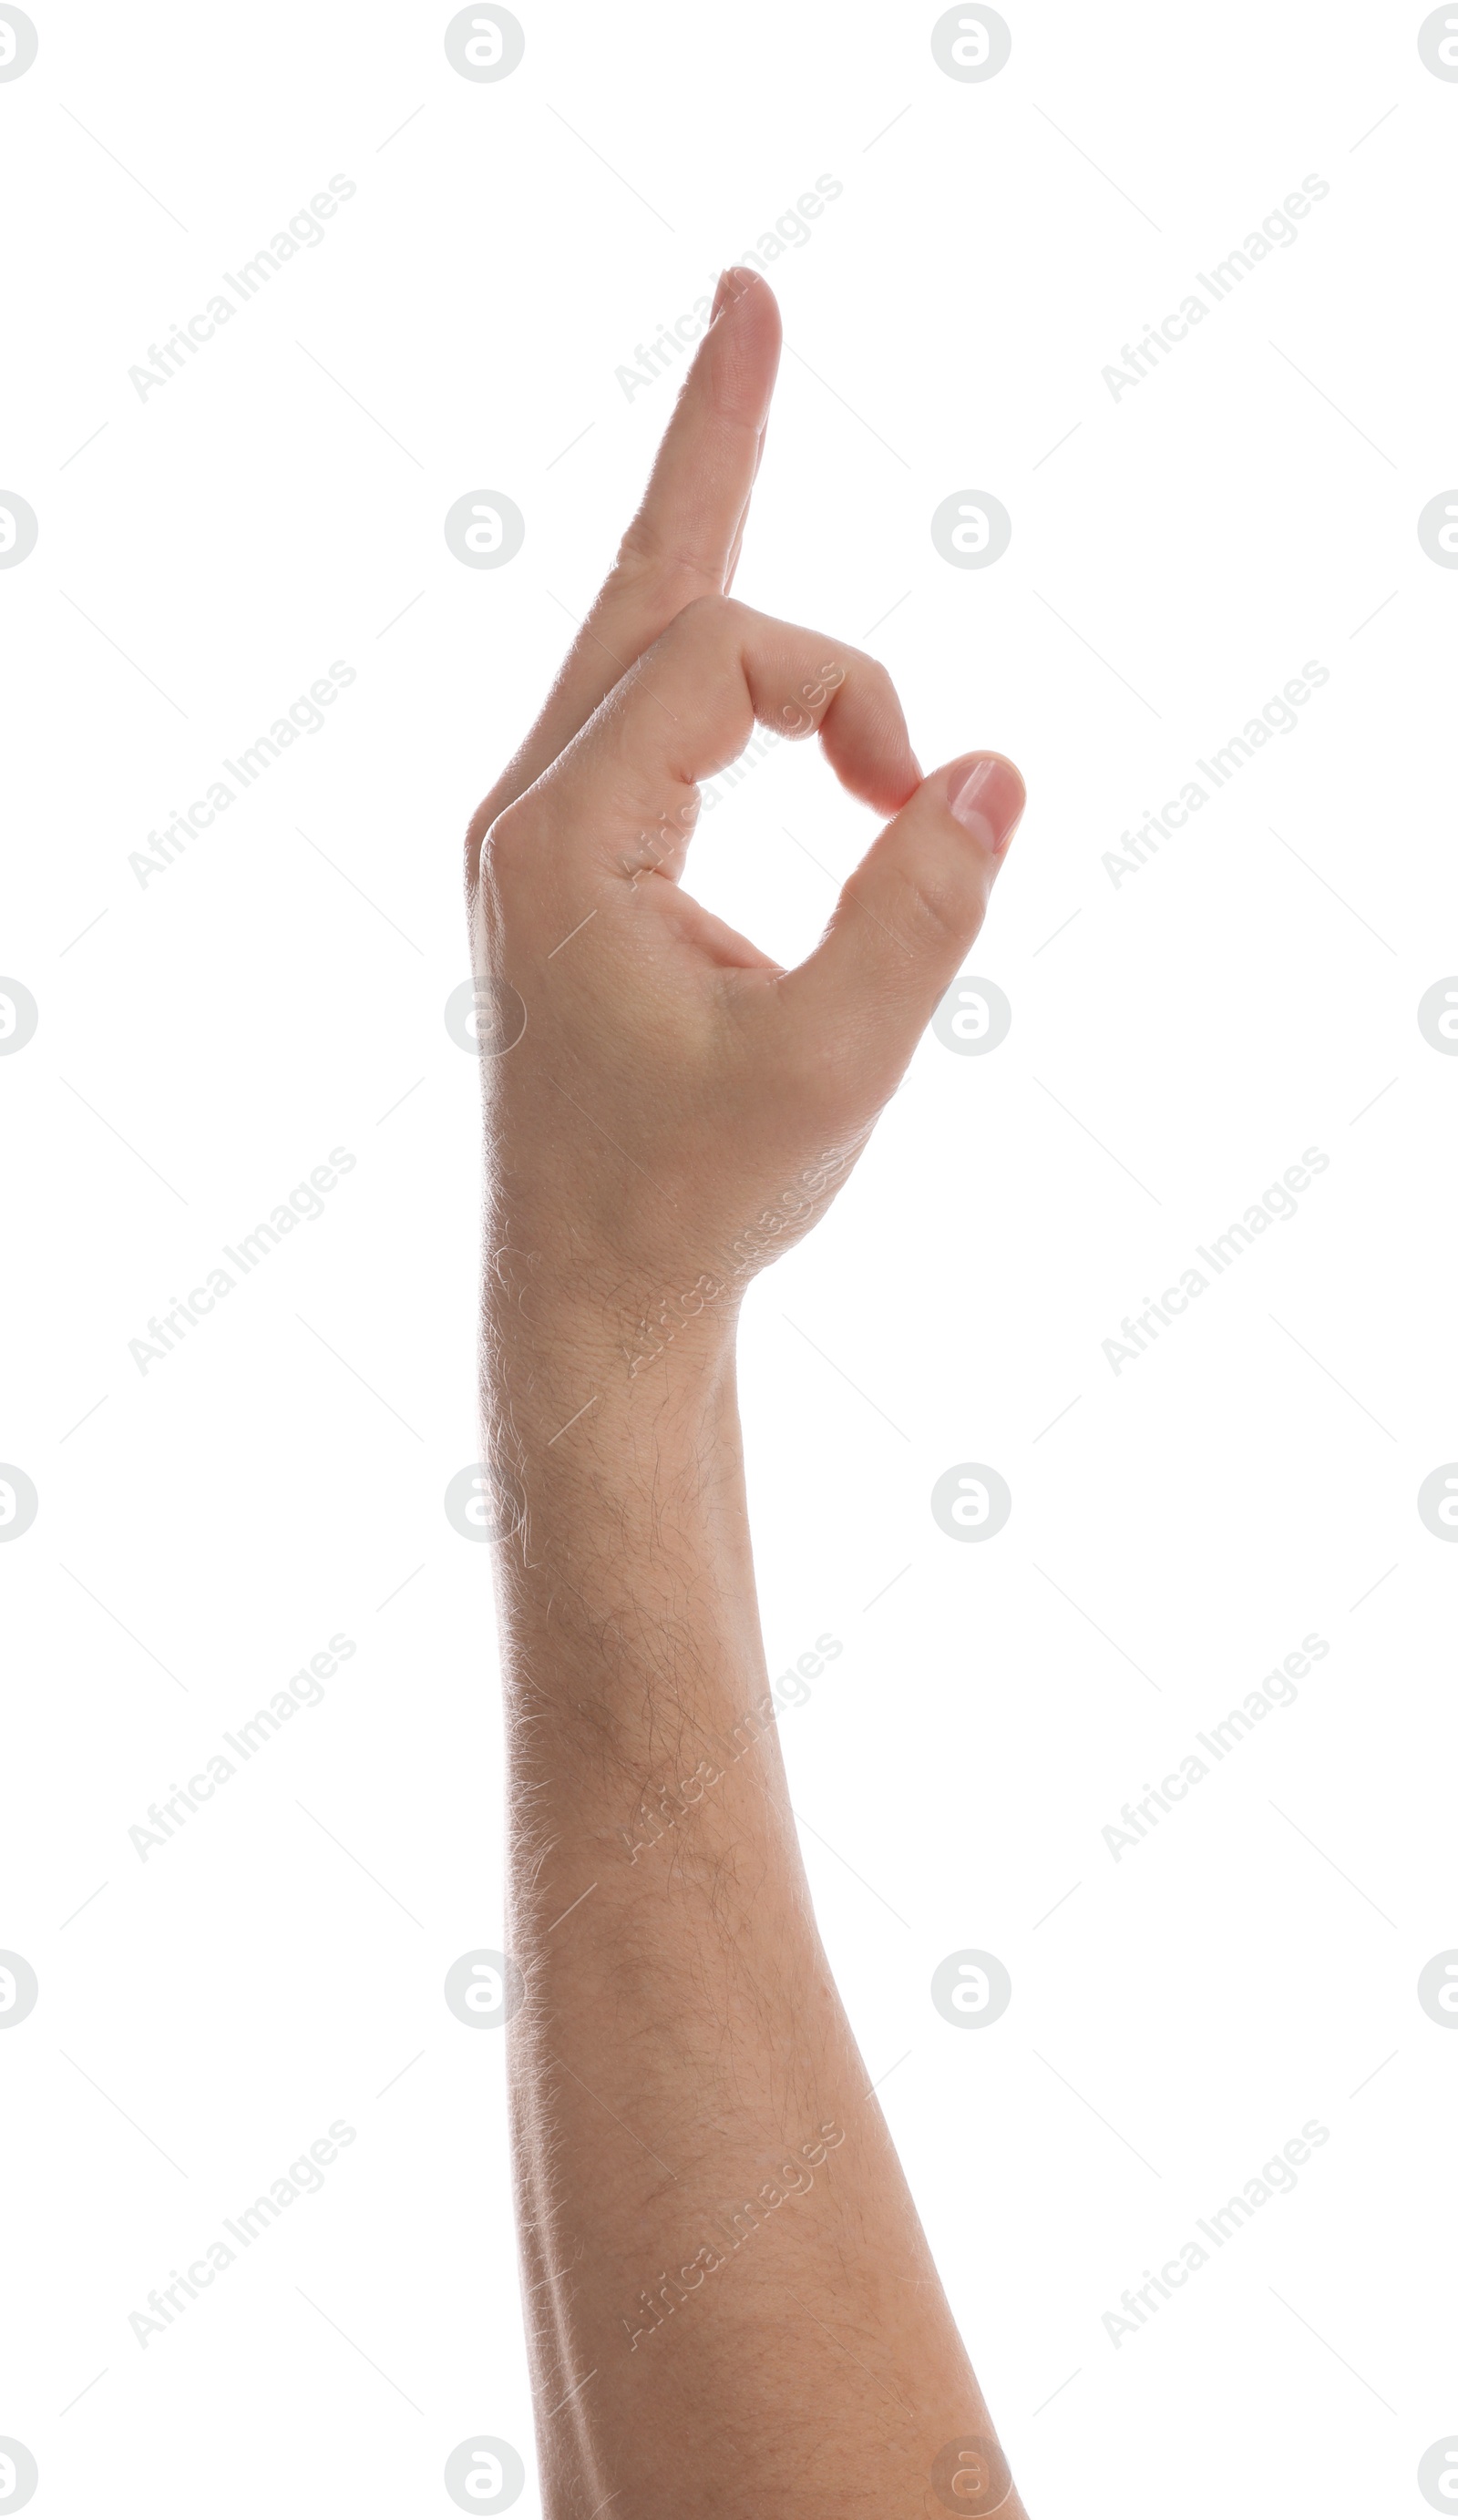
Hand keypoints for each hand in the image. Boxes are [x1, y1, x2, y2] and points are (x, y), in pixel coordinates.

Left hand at [466, 268, 1024, 1379]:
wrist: (590, 1298)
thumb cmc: (694, 1196)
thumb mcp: (834, 1065)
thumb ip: (922, 909)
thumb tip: (993, 766)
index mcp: (560, 836)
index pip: (723, 656)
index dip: (851, 692)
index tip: (919, 800)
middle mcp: (527, 812)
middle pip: (642, 588)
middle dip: (713, 447)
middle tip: (752, 297)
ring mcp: (541, 841)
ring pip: (634, 643)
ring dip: (703, 530)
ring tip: (741, 379)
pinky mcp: (573, 878)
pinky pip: (645, 720)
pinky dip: (716, 661)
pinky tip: (742, 618)